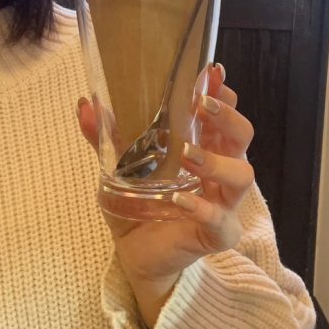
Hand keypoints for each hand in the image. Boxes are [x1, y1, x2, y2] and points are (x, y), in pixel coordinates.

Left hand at [76, 64, 255, 328]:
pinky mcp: (217, 234)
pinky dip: (201, 209)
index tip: (211, 72)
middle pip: (242, 135)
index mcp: (203, 146)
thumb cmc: (137, 205)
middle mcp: (219, 170)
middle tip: (201, 105)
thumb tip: (85, 105)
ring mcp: (223, 202)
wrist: (136, 255)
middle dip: (227, 117)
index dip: (223, 92)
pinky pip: (220, 220)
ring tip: (188, 154)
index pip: (223, 113)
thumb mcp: (117, 168)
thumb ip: (105, 138)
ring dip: (216, 160)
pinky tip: (178, 201)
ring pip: (242, 174)